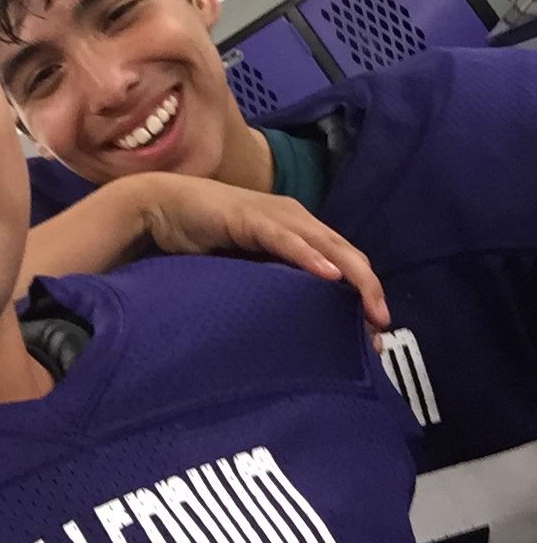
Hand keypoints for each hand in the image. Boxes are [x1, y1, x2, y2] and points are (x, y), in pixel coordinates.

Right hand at [124, 171, 389, 329]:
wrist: (161, 208)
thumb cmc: (203, 240)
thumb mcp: (249, 268)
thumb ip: (275, 285)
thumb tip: (301, 326)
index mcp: (299, 229)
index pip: (344, 260)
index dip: (364, 292)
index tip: (373, 334)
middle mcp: (295, 219)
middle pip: (347, 253)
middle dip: (369, 291)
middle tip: (380, 330)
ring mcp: (275, 215)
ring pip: (327, 245)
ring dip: (354, 278)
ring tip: (371, 309)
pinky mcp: (250, 218)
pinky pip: (286, 240)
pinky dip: (310, 256)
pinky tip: (328, 274)